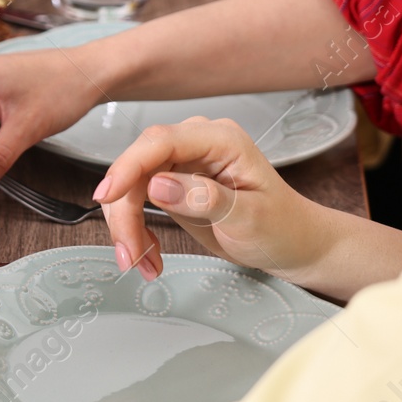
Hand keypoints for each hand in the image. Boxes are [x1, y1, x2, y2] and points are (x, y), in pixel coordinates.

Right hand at [93, 117, 328, 283]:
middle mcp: (196, 144)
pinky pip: (136, 200)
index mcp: (220, 140)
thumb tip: (159, 185)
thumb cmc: (283, 229)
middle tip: (130, 253)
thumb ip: (206, 198)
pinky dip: (134, 229)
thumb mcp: (250, 219)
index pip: (161, 142)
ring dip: (126, 226)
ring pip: (130, 186)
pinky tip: (148, 253)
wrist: (293, 246)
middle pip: (138, 167)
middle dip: (125, 212)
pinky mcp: (170, 182)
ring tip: (140, 262)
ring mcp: (181, 162)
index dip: (128, 167)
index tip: (108, 196)